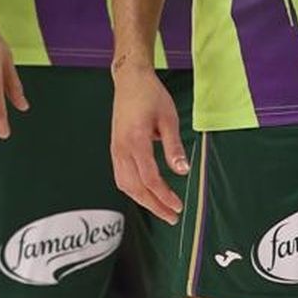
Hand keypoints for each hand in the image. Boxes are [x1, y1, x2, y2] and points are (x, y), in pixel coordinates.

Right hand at [110, 62, 187, 221]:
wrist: (130, 80)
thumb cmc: (150, 96)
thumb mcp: (169, 118)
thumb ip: (174, 147)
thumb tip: (183, 171)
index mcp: (135, 140)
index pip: (149, 178)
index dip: (164, 195)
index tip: (178, 206)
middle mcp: (121, 148)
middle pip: (135, 187)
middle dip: (154, 205)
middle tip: (171, 216)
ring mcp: (115, 149)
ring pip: (125, 185)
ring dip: (143, 200)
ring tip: (161, 209)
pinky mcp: (115, 148)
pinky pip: (121, 176)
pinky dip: (133, 189)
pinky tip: (145, 193)